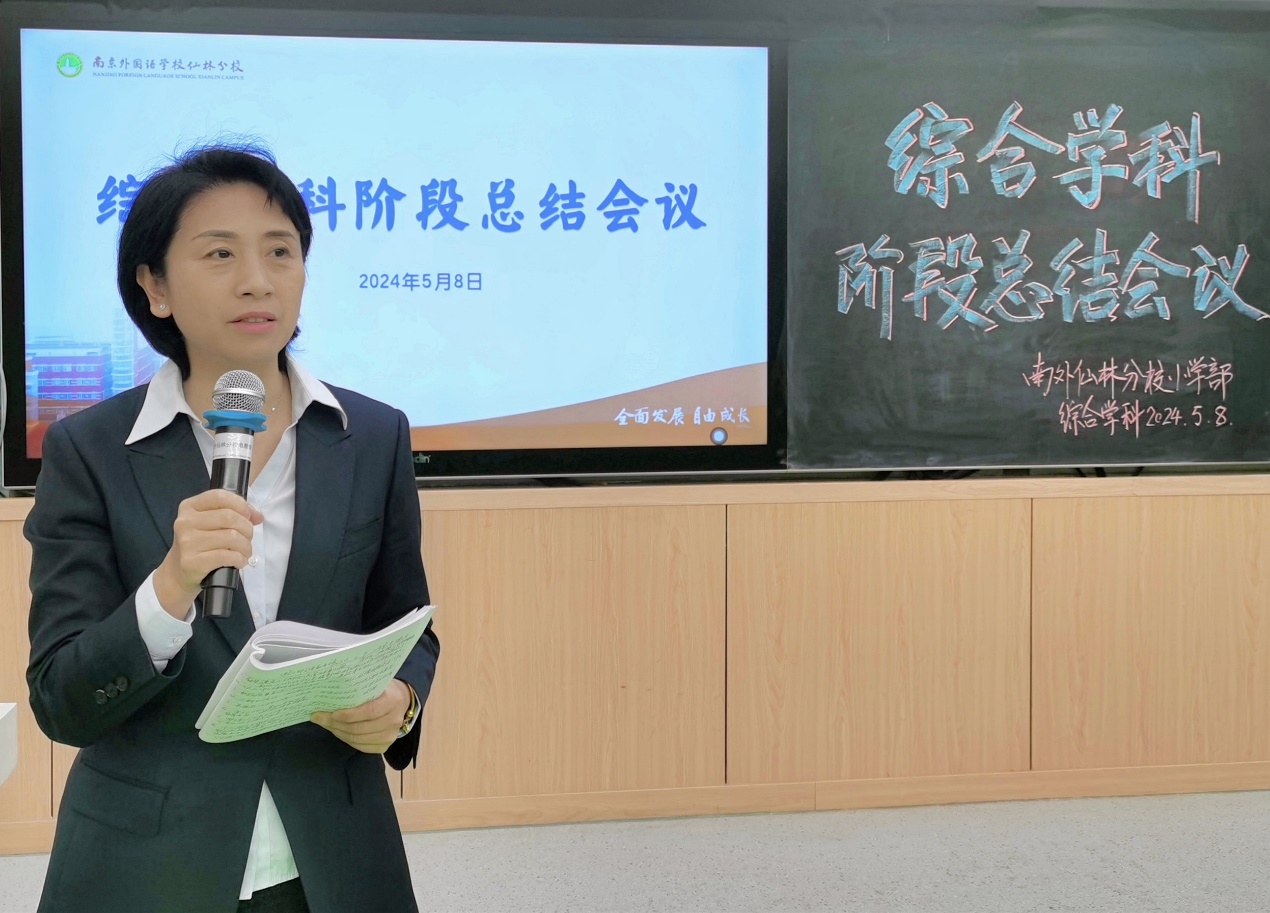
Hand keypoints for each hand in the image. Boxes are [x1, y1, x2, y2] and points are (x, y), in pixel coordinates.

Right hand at [153, 489, 263, 617]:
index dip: (241, 504)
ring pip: (231, 537)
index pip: (220, 496)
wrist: (179, 572)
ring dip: (246, 546)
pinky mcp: (192, 561)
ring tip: (245, 552)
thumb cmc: (200, 543)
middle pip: (229, 517)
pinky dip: (240, 559)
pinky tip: (239, 561)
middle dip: (247, 528)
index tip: (249, 516)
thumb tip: (258, 516)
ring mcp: (187, 542)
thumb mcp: (211, 523)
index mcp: (189, 506)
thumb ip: (233, 513)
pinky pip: (227, 556)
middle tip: (248, 538)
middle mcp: (185, 522)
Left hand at [310, 679, 411, 754]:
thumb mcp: (374, 684)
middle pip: (360, 728)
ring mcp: (390, 736)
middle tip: (320, 718)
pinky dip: (346, 740)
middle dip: (336, 724)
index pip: (369, 712)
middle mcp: (394, 720)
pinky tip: (338, 732)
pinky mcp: (385, 746)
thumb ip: (358, 690)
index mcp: (393, 700)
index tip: (332, 713)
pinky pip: (361, 747)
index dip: (349, 714)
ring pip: (358, 739)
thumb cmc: (383, 689)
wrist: (400, 700)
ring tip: (326, 724)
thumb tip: (329, 696)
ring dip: (338, 733)